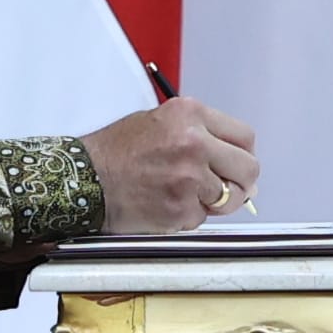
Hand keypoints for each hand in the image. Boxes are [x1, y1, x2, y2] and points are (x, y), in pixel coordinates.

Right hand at [89, 94, 262, 234]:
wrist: (83, 179)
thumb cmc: (116, 152)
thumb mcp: (159, 122)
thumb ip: (201, 136)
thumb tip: (238, 166)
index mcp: (190, 114)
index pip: (245, 137)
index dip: (242, 155)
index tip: (235, 165)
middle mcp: (194, 142)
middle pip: (248, 168)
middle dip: (239, 182)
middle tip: (221, 187)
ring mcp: (189, 176)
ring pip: (229, 197)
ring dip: (211, 201)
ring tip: (182, 193)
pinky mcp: (181, 207)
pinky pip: (202, 217)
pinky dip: (188, 216)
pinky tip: (165, 203)